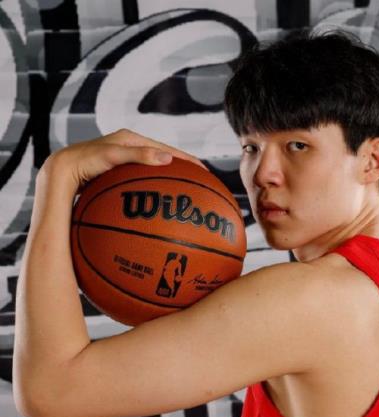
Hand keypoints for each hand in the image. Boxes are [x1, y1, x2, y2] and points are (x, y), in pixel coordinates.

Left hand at [41, 129, 206, 191]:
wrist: (60, 170)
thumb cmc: (84, 160)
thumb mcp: (113, 155)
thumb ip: (138, 155)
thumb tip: (167, 158)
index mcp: (132, 139)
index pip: (167, 149)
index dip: (187, 160)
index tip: (204, 172)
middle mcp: (130, 148)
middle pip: (164, 159)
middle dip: (183, 169)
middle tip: (202, 182)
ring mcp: (125, 162)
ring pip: (154, 170)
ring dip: (169, 178)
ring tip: (185, 191)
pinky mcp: (118, 173)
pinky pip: (142, 178)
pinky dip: (154, 185)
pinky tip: (159, 200)